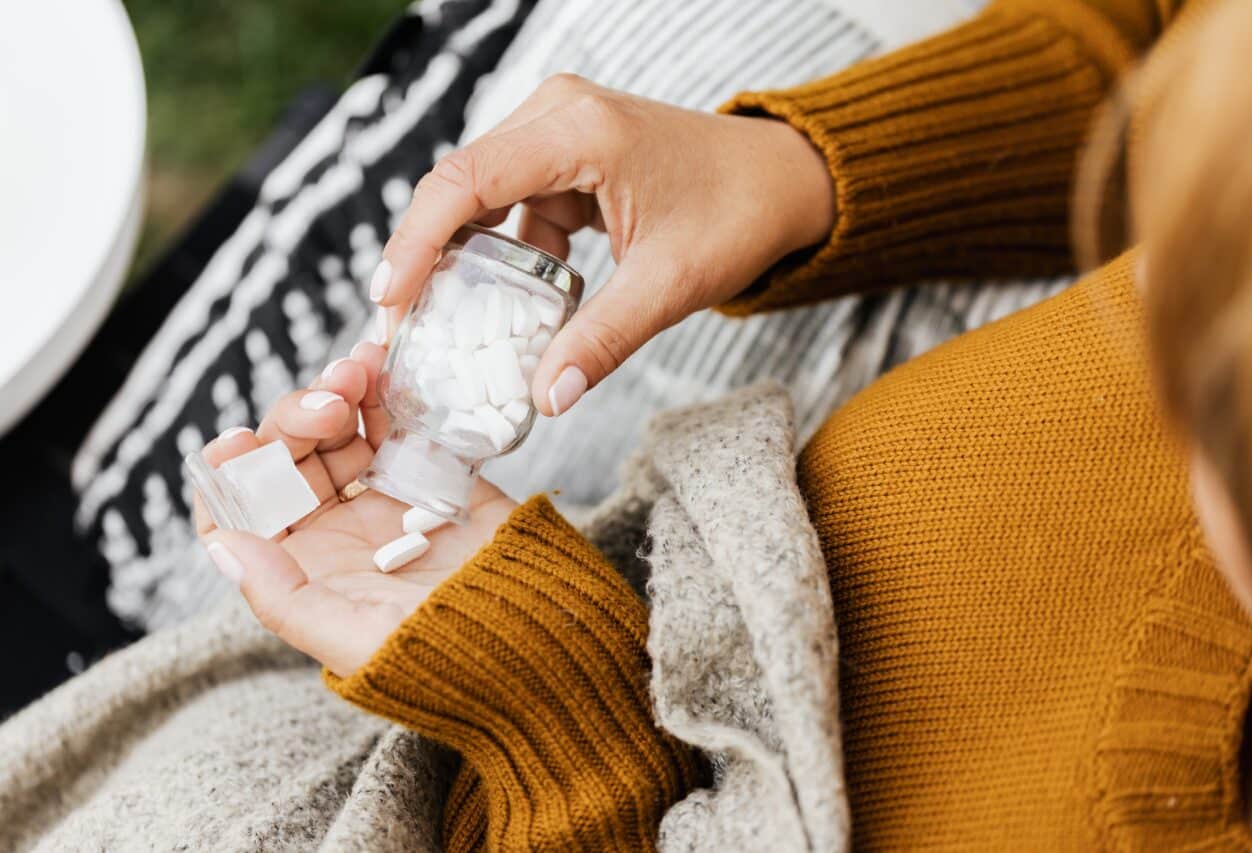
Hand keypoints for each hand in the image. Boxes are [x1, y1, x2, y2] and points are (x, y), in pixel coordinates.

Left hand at [195, 342, 516, 675]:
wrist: (536, 637)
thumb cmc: (443, 655)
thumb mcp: (351, 640)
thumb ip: (282, 597)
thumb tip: (224, 547)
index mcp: (305, 570)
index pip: (243, 514)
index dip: (230, 476)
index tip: (237, 441)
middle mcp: (336, 530)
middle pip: (290, 458)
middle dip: (298, 417)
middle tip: (331, 399)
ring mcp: (384, 497)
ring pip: (340, 431)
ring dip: (338, 392)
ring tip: (359, 368)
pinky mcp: (432, 472)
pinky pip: (399, 422)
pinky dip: (387, 390)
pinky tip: (383, 366)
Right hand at [372, 74, 834, 415]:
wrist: (783, 180)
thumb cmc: (738, 215)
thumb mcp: (670, 285)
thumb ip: (603, 340)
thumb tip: (545, 398)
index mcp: (580, 130)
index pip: (466, 181)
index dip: (416, 241)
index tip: (390, 301)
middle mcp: (558, 113)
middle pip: (460, 184)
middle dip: (428, 257)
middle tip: (401, 327)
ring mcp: (559, 128)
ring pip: (481, 196)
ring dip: (464, 259)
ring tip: (440, 325)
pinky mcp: (566, 153)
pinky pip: (513, 204)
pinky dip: (504, 254)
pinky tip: (501, 304)